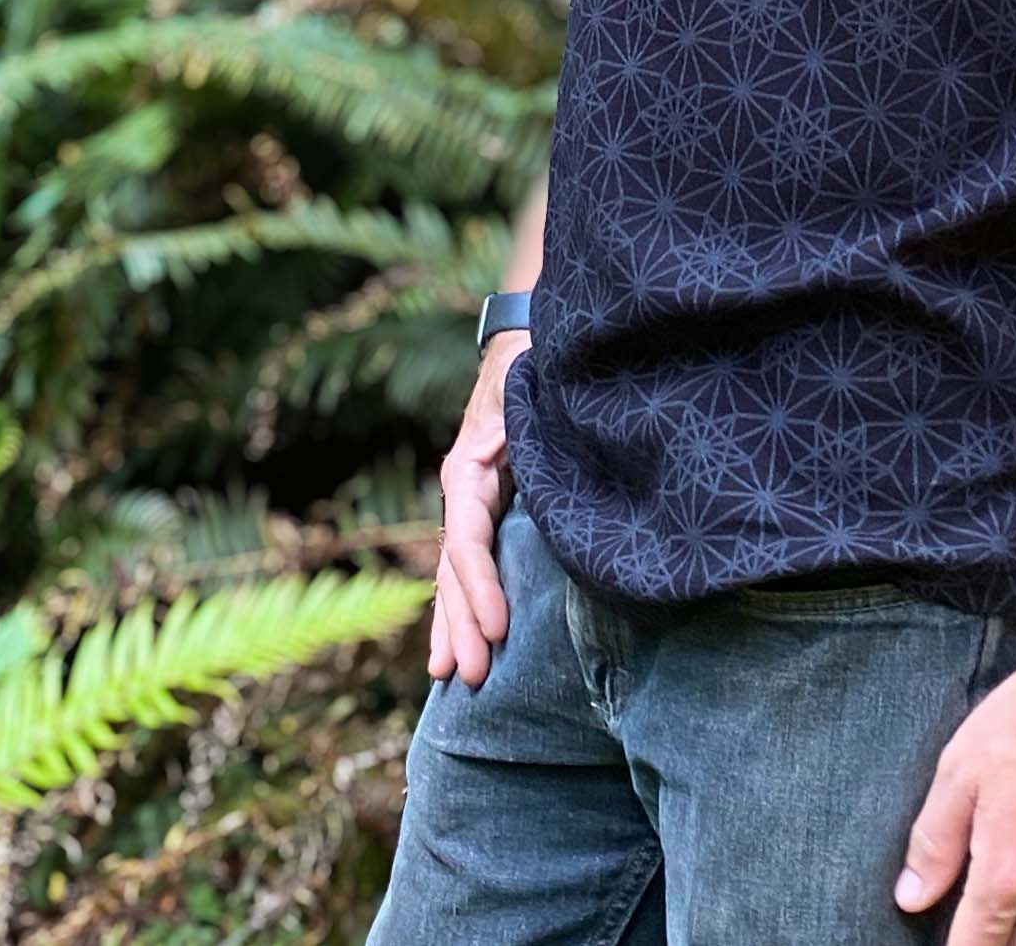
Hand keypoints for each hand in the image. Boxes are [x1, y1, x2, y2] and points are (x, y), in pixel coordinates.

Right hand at [428, 332, 526, 689]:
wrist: (529, 336)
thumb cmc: (537, 359)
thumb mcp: (532, 389)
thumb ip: (537, 429)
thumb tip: (563, 470)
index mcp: (469, 466)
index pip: (467, 538)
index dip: (480, 586)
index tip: (499, 630)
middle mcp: (464, 488)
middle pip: (455, 566)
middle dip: (461, 624)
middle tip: (471, 678)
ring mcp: (474, 500)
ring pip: (455, 572)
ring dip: (455, 625)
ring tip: (451, 677)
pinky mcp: (491, 507)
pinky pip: (471, 563)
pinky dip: (464, 604)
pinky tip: (461, 642)